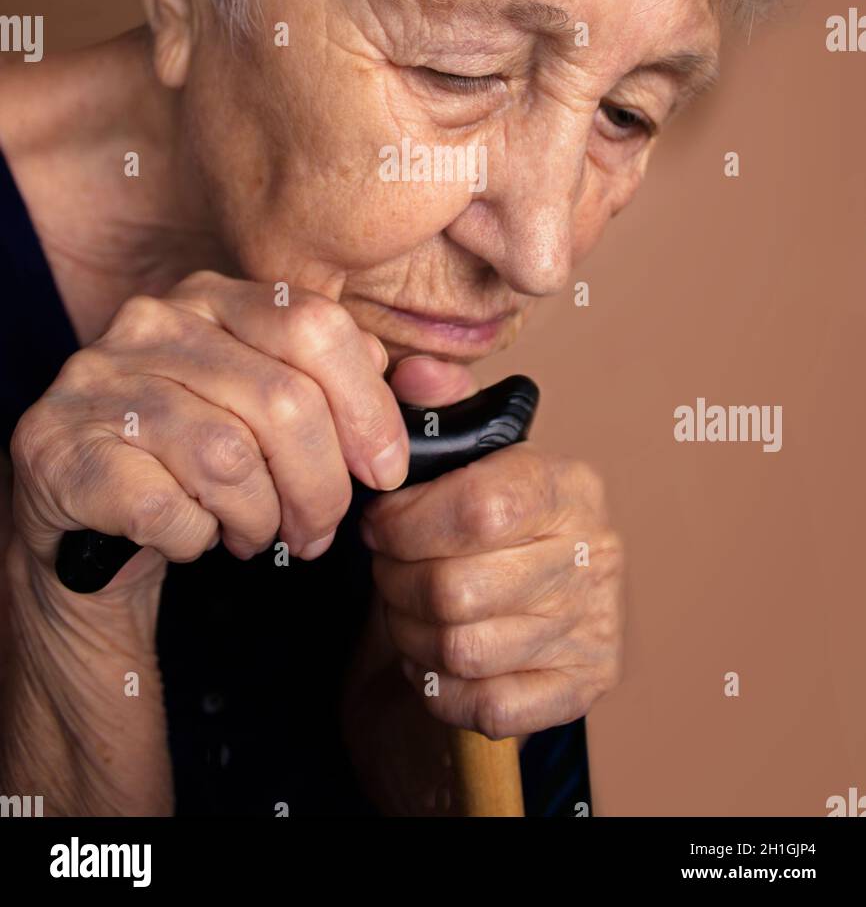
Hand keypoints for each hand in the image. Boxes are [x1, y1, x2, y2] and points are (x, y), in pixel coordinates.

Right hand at [10, 270, 407, 599]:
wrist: (85, 504)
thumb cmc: (196, 452)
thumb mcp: (273, 406)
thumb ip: (350, 386)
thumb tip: (433, 383)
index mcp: (213, 296)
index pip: (315, 326)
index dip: (367, 407)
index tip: (384, 470)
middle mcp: (151, 322)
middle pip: (283, 401)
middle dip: (322, 486)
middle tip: (319, 530)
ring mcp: (97, 381)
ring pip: (228, 459)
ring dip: (260, 518)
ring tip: (254, 532)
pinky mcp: (57, 448)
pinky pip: (165, 507)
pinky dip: (197, 538)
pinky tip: (194, 535)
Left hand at [360, 358, 624, 740]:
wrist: (554, 592)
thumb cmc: (500, 516)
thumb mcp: (477, 451)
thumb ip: (444, 407)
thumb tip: (412, 373)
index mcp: (569, 485)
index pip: (481, 509)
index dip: (409, 522)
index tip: (381, 523)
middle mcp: (595, 555)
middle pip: (457, 590)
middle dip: (395, 583)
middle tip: (386, 569)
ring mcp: (594, 625)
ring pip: (463, 650)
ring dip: (409, 634)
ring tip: (404, 608)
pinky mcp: (583, 685)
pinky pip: (489, 706)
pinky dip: (442, 687)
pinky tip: (434, 655)